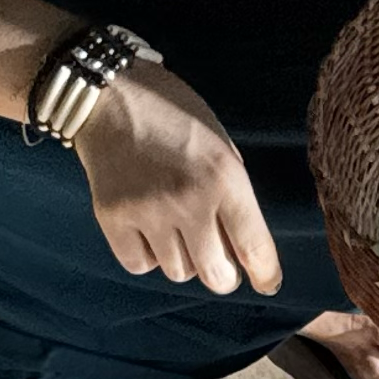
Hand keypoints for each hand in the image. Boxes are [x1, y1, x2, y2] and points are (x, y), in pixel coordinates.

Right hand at [73, 64, 281, 297]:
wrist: (110, 95)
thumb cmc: (173, 115)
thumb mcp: (220, 144)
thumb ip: (232, 195)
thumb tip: (242, 249)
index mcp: (224, 178)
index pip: (255, 247)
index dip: (265, 275)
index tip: (267, 283)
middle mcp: (189, 200)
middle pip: (216, 276)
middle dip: (223, 275)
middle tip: (219, 264)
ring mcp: (148, 212)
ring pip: (178, 272)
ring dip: (183, 260)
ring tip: (176, 229)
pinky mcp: (113, 219)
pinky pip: (140, 264)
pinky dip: (147, 255)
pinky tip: (147, 229)